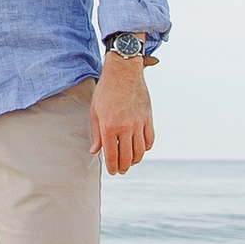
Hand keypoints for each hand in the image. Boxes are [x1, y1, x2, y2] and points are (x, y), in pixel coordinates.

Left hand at [90, 59, 154, 176]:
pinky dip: (146, 148)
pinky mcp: (148, 118)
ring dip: (135, 160)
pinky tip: (140, 149)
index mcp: (109, 126)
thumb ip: (96, 134)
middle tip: (121, 170)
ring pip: (140, 151)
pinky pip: (149, 140)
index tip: (112, 171)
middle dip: (123, 167)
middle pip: (127, 157)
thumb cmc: (106, 91)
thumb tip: (95, 151)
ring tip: (130, 162)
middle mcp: (125, 127)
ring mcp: (138, 123)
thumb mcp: (95, 112)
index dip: (112, 167)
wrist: (123, 72)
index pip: (111, 155)